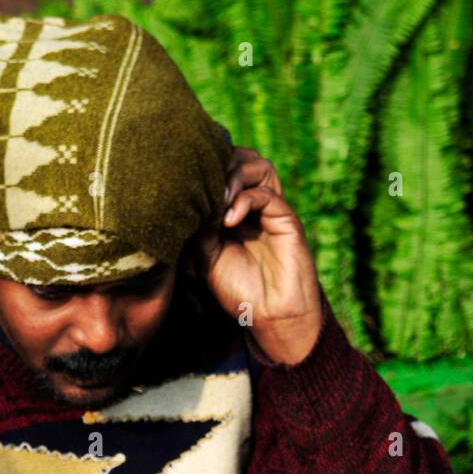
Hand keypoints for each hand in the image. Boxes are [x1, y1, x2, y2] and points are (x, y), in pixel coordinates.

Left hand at [198, 145, 322, 364]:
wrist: (268, 316)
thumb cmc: (238, 289)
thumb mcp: (206, 255)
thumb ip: (200, 224)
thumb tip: (191, 196)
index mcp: (235, 208)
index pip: (224, 168)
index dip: (206, 167)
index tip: (185, 180)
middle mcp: (255, 203)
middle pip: (243, 157)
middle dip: (221, 163)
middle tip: (203, 185)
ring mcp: (272, 210)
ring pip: (259, 166)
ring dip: (234, 176)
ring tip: (217, 199)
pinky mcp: (287, 220)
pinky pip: (267, 194)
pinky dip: (245, 200)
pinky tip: (229, 221)